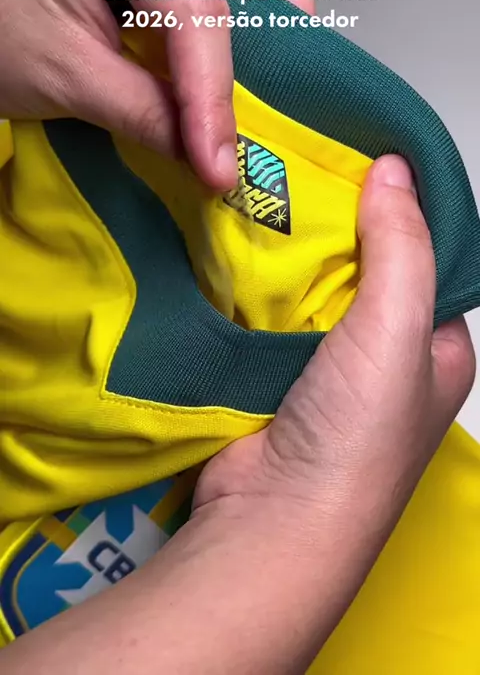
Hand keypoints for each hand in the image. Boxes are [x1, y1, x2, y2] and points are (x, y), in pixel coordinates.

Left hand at [0, 0, 313, 189]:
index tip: (220, 156)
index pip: (194, 8)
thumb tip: (210, 152)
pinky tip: (224, 72)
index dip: (216, 90)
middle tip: (285, 84)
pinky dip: (231, 28)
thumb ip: (148, 114)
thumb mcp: (65, 81)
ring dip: (263, 17)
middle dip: (283, 13)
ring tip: (261, 82)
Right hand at [195, 154, 474, 580]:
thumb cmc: (356, 432)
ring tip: (264, 198)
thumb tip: (397, 168)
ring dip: (291, 259)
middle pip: (365, 274)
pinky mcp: (273, 377)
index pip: (428, 264)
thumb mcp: (400, 327)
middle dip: (339, 231)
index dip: (403, 216)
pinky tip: (235, 250)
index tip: (366, 166)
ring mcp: (326, 372)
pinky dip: (255, 287)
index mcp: (435, 351)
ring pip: (311, 292)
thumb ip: (402, 246)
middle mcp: (386, 362)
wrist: (274, 517)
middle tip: (303, 176)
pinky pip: (268, 316)